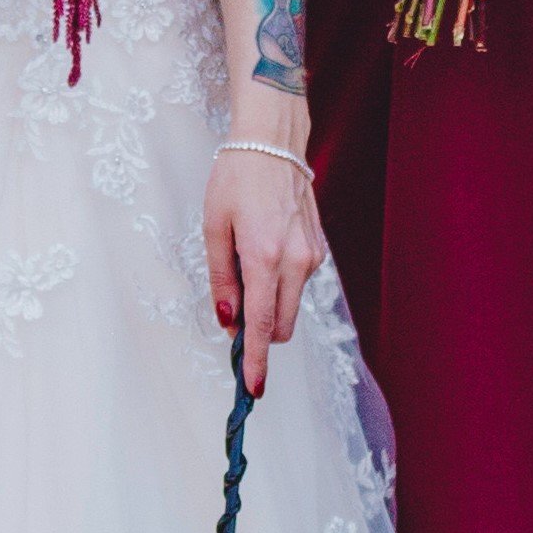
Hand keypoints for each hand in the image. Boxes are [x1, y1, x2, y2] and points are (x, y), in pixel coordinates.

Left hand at [204, 143, 328, 397]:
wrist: (272, 143)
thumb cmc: (235, 179)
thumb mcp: (213, 226)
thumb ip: (221, 277)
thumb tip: (226, 319)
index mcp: (266, 257)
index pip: (260, 325)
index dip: (254, 360)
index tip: (252, 388)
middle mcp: (297, 262)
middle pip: (279, 326)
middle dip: (257, 333)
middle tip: (230, 309)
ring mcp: (313, 257)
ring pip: (289, 307)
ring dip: (268, 306)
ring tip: (244, 263)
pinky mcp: (319, 250)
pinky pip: (297, 284)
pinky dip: (279, 284)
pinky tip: (263, 250)